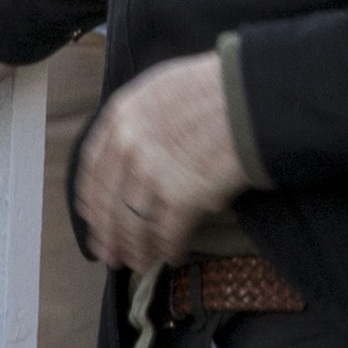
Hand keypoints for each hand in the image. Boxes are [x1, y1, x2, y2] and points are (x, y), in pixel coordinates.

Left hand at [70, 51, 246, 269]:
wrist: (254, 96)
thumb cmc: (219, 86)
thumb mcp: (164, 86)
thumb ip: (140, 115)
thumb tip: (133, 145)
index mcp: (121, 116)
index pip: (92, 169)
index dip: (92, 200)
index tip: (94, 218)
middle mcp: (128, 145)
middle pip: (108, 203)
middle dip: (108, 235)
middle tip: (111, 255)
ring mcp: (153, 172)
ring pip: (133, 224)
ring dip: (136, 249)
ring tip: (141, 261)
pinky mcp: (182, 197)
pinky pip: (167, 234)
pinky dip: (169, 250)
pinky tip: (173, 256)